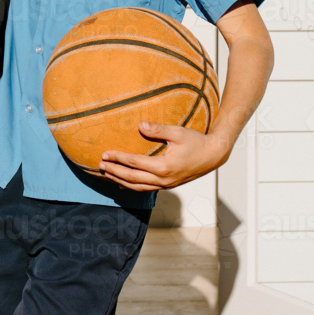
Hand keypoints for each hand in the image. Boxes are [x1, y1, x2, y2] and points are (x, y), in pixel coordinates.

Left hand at [97, 122, 231, 191]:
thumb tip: (140, 125)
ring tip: (107, 174)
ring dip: (121, 181)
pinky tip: (122, 183)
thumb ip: (158, 129)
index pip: (134, 163)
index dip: (118, 158)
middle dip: (114, 172)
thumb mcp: (178, 132)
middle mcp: (163, 179)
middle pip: (132, 178)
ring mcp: (166, 185)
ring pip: (138, 187)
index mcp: (164, 166)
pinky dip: (132, 187)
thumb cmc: (196, 141)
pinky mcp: (168, 185)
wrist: (213, 155)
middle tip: (100, 166)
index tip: (105, 154)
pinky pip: (146, 189)